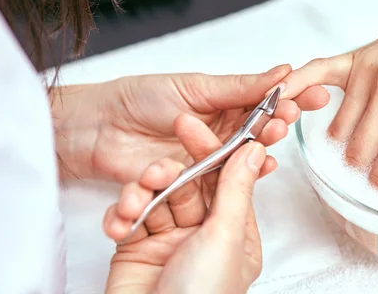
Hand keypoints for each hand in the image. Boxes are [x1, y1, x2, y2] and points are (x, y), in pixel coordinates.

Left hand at [53, 64, 328, 182]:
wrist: (97, 127)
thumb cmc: (140, 98)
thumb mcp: (195, 86)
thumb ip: (240, 86)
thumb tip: (282, 69)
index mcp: (223, 104)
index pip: (264, 102)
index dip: (290, 98)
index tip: (314, 93)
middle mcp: (221, 132)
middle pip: (260, 130)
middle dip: (281, 122)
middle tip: (294, 114)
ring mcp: (210, 157)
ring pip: (247, 154)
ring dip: (266, 145)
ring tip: (278, 134)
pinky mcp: (197, 181)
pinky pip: (226, 181)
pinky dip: (247, 175)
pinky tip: (263, 168)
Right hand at [103, 122, 269, 293]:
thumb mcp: (224, 237)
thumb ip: (236, 190)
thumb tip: (254, 151)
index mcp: (234, 234)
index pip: (225, 181)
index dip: (212, 152)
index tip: (196, 128)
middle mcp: (203, 236)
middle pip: (189, 185)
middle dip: (173, 169)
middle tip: (161, 158)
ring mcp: (169, 242)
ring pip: (158, 196)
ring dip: (145, 192)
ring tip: (140, 198)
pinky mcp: (137, 249)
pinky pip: (131, 217)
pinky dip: (123, 215)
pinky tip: (123, 222)